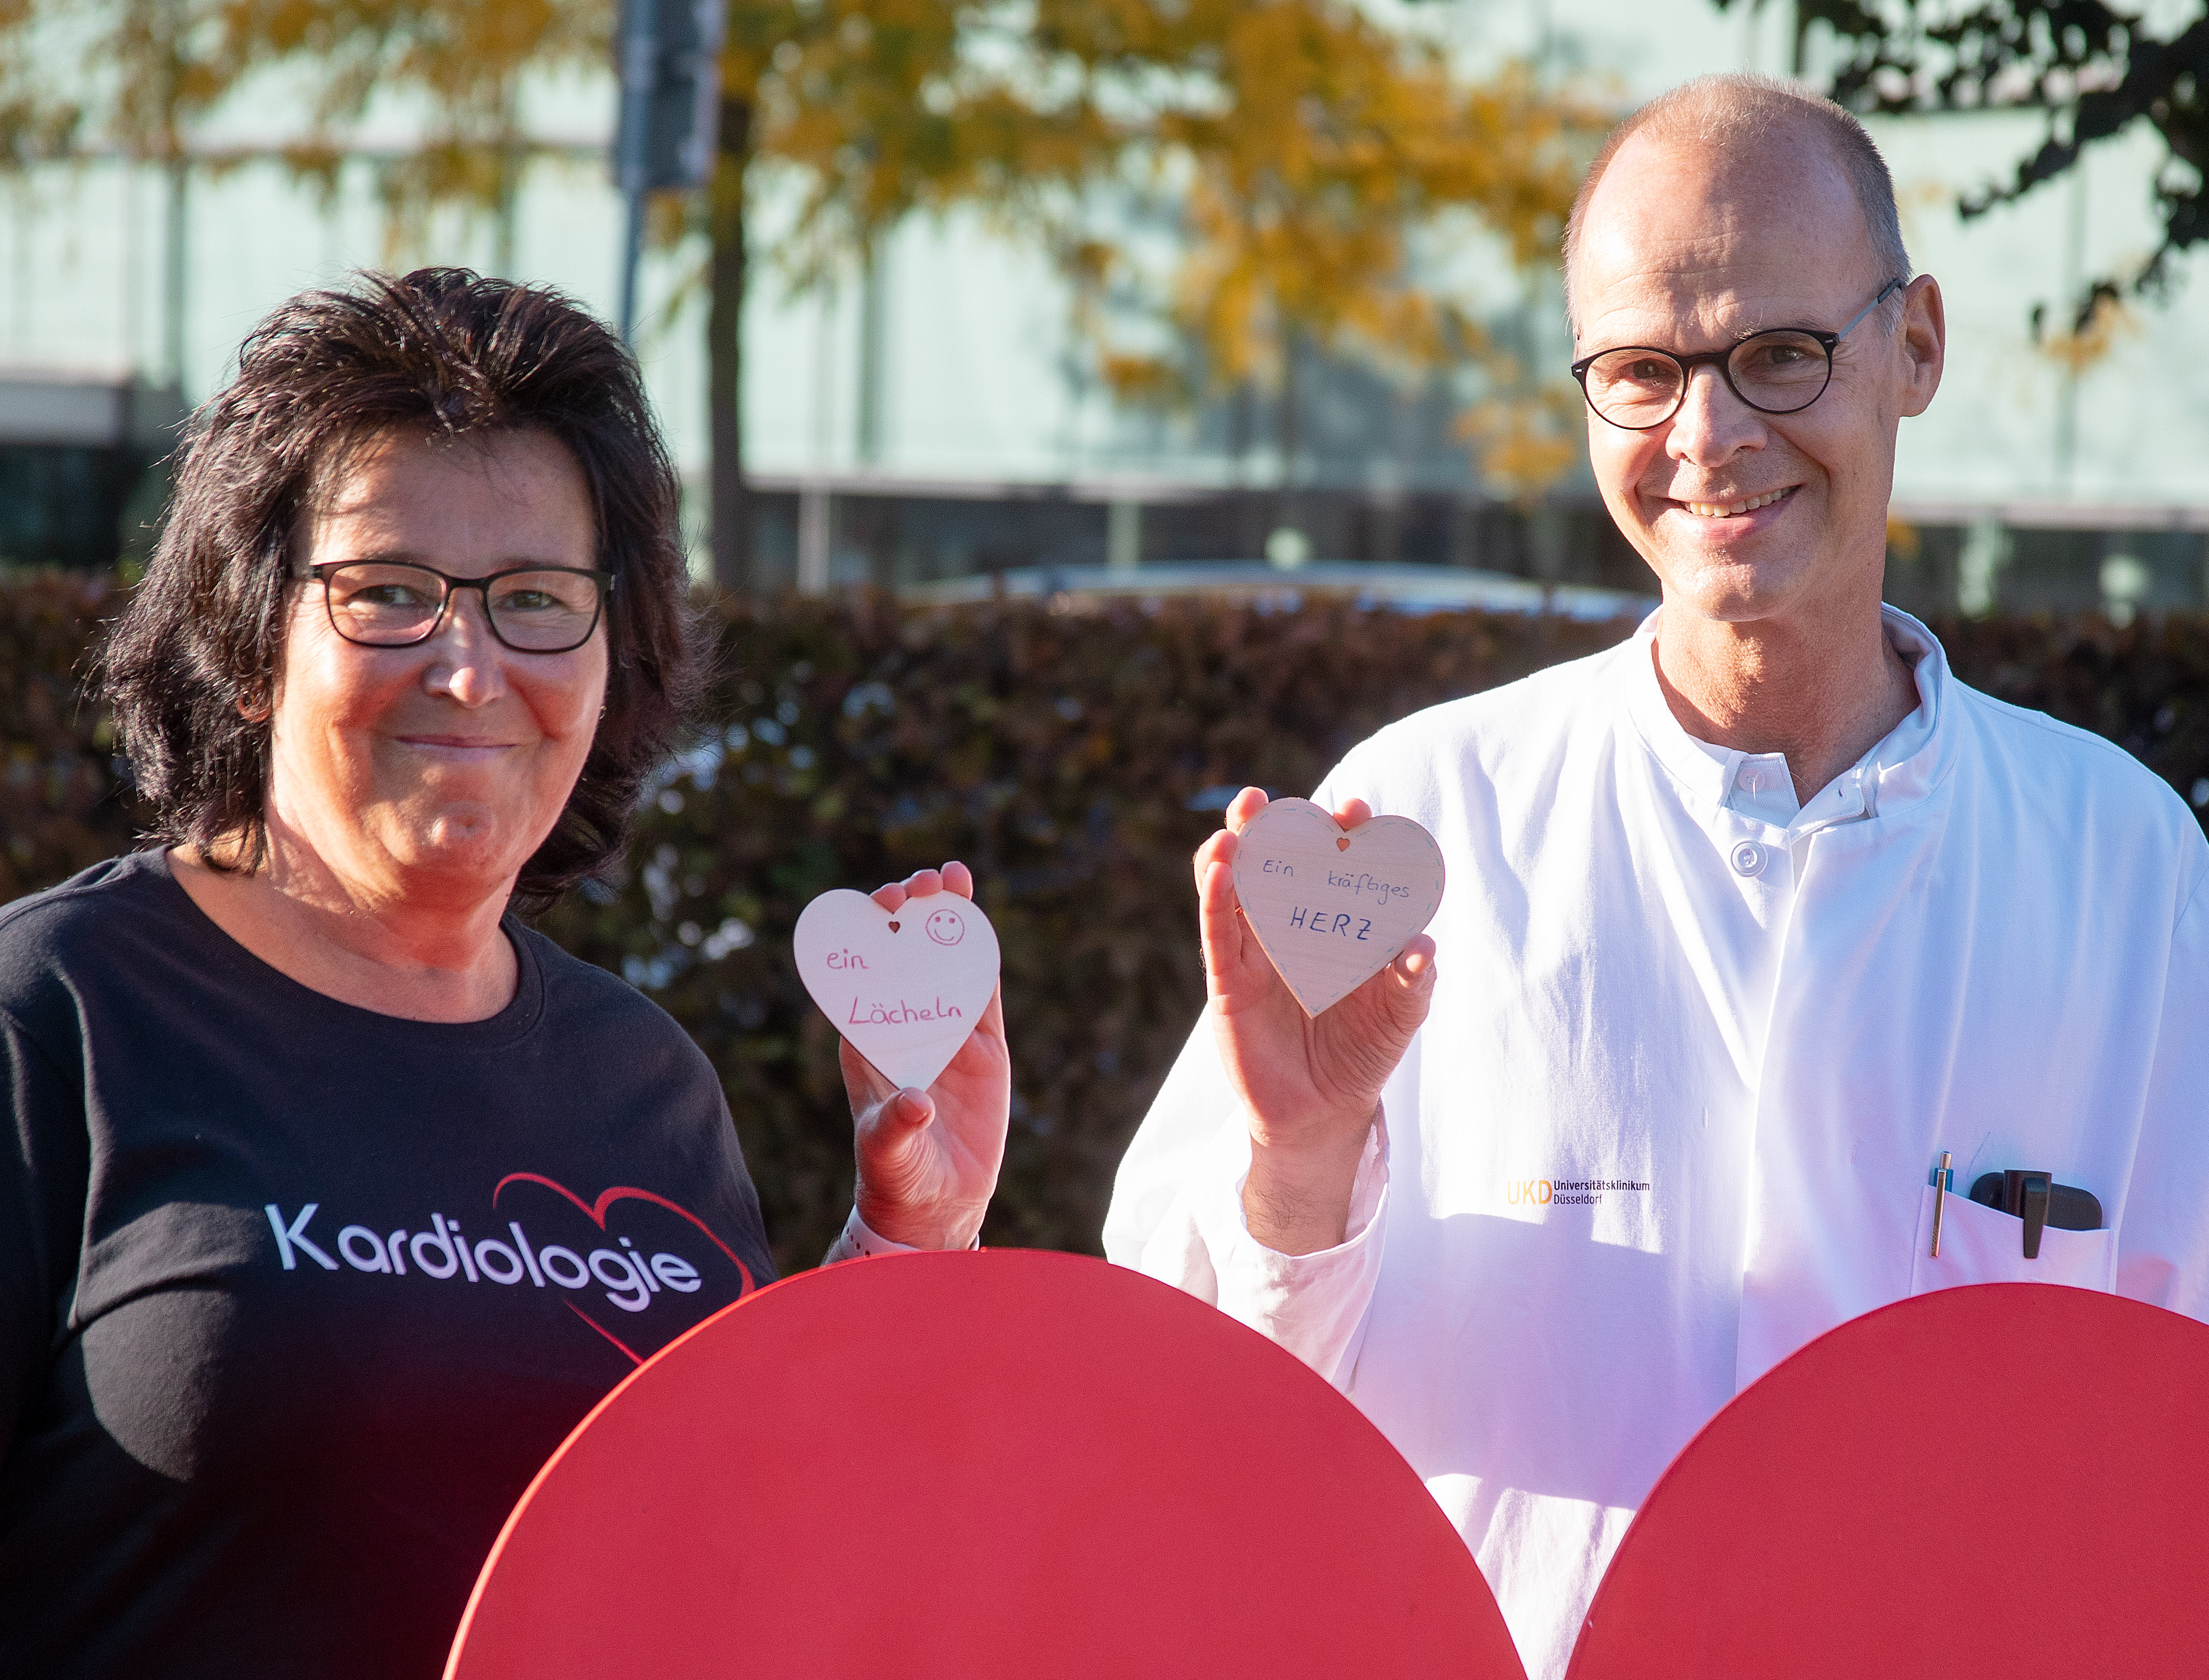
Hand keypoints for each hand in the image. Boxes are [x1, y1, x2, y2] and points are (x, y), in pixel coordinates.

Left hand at [841, 862, 1010, 1249]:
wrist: (936, 1204)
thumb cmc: (895, 1174)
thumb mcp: (886, 1150)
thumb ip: (896, 1126)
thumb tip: (915, 1103)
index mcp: (867, 1038)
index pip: (862, 970)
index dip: (868, 931)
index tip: (881, 905)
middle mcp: (904, 1024)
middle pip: (903, 952)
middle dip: (909, 911)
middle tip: (923, 883)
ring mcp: (945, 1030)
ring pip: (945, 960)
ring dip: (946, 918)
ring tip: (954, 877)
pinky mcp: (983, 1046)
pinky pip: (982, 989)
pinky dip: (981, 954)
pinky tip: (978, 920)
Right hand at [1199, 788, 1436, 1254]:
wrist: (1324, 1113)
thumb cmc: (1363, 1051)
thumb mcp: (1400, 1012)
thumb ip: (1414, 979)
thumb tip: (1424, 943)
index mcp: (1329, 922)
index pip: (1329, 865)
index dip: (1338, 834)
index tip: (1357, 813)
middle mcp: (1286, 926)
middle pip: (1271, 862)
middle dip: (1270, 824)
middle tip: (1272, 799)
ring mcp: (1253, 952)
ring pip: (1233, 887)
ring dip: (1232, 850)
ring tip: (1240, 820)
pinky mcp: (1228, 983)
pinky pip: (1218, 935)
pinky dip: (1215, 900)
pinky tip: (1219, 871)